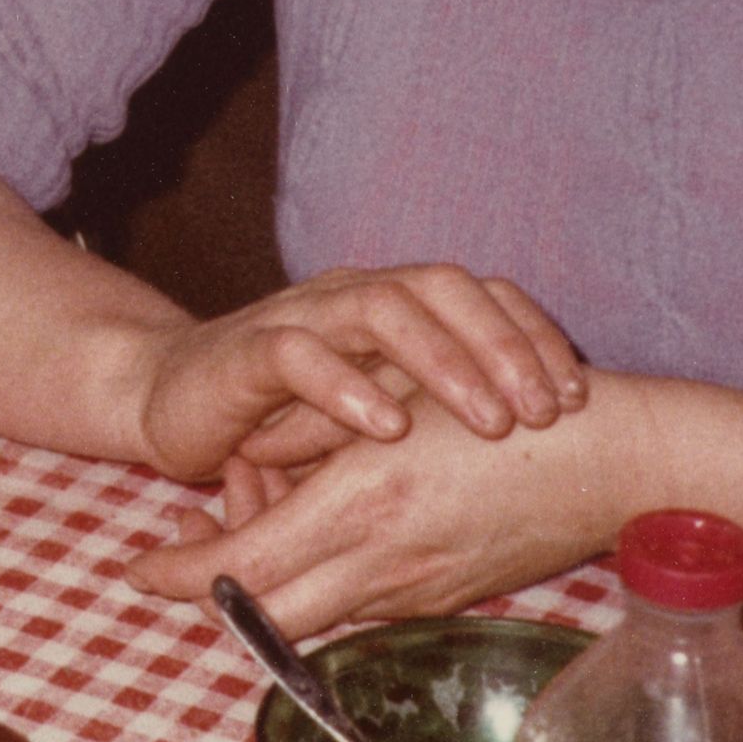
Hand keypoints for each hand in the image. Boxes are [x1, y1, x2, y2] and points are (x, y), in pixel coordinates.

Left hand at [126, 386, 637, 638]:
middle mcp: (381, 566)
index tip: (136, 566)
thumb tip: (250, 458)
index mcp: (362, 508)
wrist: (612, 464)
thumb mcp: (397, 402)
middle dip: (208, 599)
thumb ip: (314, 435)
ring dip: (267, 589)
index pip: (241, 570)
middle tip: (172, 562)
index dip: (178, 575)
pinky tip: (320, 531)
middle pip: (263, 618)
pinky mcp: (442, 600)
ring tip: (245, 526)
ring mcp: (415, 594)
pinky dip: (322, 583)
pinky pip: (358, 607)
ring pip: (309, 617)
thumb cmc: (508, 410)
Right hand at [130, 266, 583, 481]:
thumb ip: (434, 414)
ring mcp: (299, 315)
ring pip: (383, 309)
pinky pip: (300, 354)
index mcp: (392, 303)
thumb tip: (540, 455)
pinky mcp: (245, 351)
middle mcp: (352, 295)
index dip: (532, 336)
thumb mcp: (374, 410)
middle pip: (444, 287)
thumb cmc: (282, 414)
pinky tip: (388, 428)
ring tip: (490, 421)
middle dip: (504, 346)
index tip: (576, 396)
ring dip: (444, 362)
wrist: (166, 398)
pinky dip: (347, 387)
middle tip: (546, 411)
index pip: (480, 293)